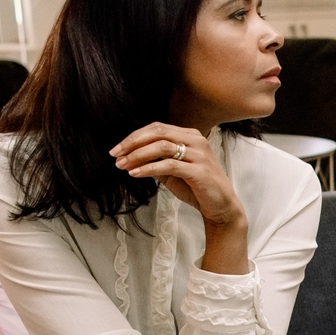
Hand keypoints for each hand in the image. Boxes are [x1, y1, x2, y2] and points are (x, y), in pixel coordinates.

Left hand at [112, 122, 244, 233]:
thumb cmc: (196, 187)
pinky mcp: (199, 171)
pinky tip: (135, 173)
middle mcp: (196, 140)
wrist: (220, 206)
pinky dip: (149, 168)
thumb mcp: (171, 171)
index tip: (117, 149)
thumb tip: (129, 158)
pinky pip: (169, 165)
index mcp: (190, 136)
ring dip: (138, 155)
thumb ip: (154, 161)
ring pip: (162, 146)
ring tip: (123, 165)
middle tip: (115, 154)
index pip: (157, 128)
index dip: (134, 137)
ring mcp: (199, 155)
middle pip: (158, 132)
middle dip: (133, 142)